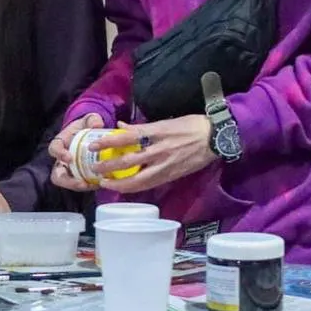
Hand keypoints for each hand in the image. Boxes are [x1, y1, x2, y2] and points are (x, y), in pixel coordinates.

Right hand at [48, 113, 105, 192]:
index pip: (54, 148)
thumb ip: (93, 120)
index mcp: (61, 143)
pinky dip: (88, 185)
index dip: (59, 154)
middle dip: (67, 180)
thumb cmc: (86, 126)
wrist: (91, 134)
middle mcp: (61, 159)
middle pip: (57, 174)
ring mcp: (69, 169)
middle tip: (80, 182)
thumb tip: (98, 125)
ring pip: (67, 182)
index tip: (69, 158)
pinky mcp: (79, 176)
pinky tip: (99, 183)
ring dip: (78, 186)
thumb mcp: (90, 120)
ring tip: (90, 186)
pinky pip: (80, 184)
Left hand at [89, 115, 214, 193]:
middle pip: (129, 161)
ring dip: (120, 183)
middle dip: (109, 167)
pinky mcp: (172, 175)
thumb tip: (122, 127)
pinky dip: (136, 187)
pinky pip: (150, 184)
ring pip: (138, 179)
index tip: (94, 145)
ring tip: (106, 184)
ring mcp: (166, 164)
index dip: (109, 141)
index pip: (128, 137)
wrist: (215, 137)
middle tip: (95, 169)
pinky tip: (126, 188)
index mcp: (157, 131)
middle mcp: (159, 149)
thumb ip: (143, 127)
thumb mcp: (166, 121)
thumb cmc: (191, 125)